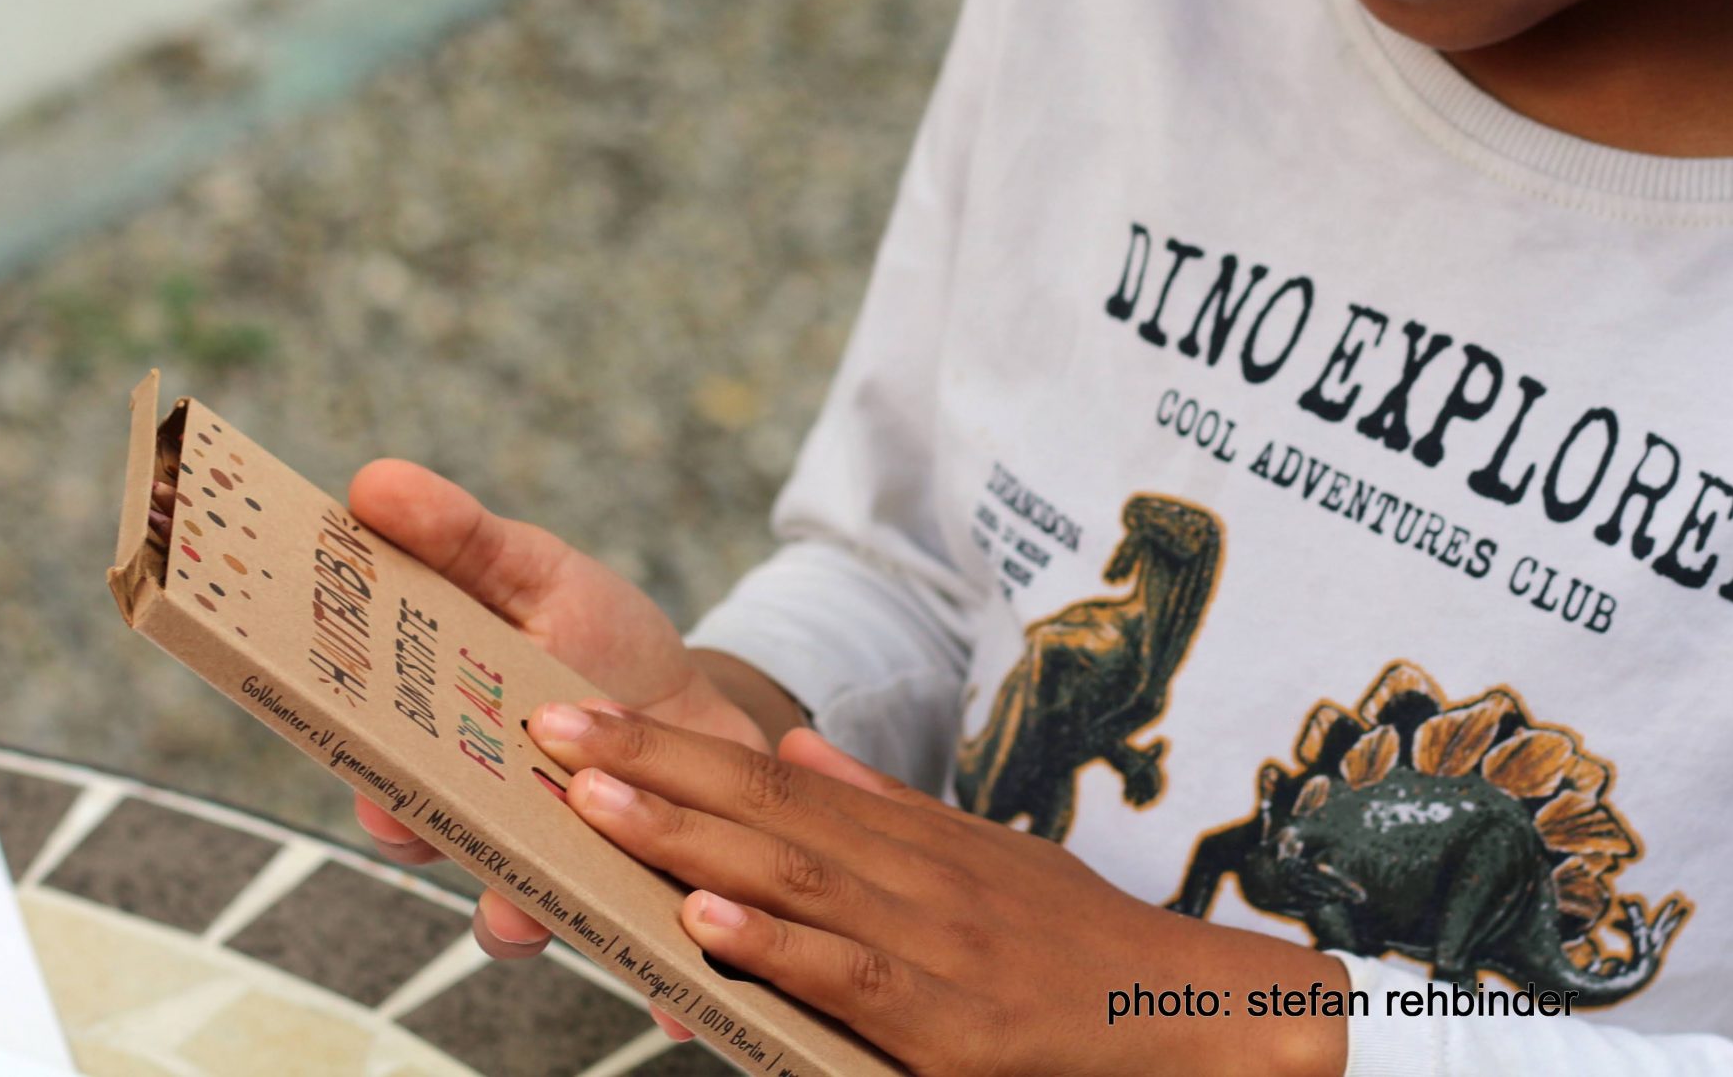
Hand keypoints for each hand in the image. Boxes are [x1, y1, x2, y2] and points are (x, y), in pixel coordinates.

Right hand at [212, 461, 795, 960]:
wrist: (692, 702)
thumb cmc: (593, 638)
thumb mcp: (533, 572)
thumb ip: (458, 538)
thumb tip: (374, 485)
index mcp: (440, 745)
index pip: (378, 770)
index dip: (372, 781)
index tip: (375, 775)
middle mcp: (483, 820)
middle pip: (438, 851)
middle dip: (443, 853)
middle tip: (458, 852)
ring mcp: (554, 865)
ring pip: (523, 912)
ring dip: (530, 917)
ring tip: (544, 912)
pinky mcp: (631, 898)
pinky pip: (632, 949)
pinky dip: (657, 976)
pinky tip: (686, 994)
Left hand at [522, 702, 1352, 1076]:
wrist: (1186, 1008)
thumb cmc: (1074, 946)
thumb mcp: (978, 859)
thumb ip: (883, 809)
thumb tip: (800, 752)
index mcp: (902, 841)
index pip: (765, 778)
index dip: (666, 744)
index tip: (575, 712)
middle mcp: (905, 875)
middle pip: (760, 809)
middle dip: (646, 767)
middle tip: (546, 728)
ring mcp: (925, 943)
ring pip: (789, 876)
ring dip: (685, 835)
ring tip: (594, 800)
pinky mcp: (945, 1020)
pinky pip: (848, 975)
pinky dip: (776, 944)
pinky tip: (707, 920)